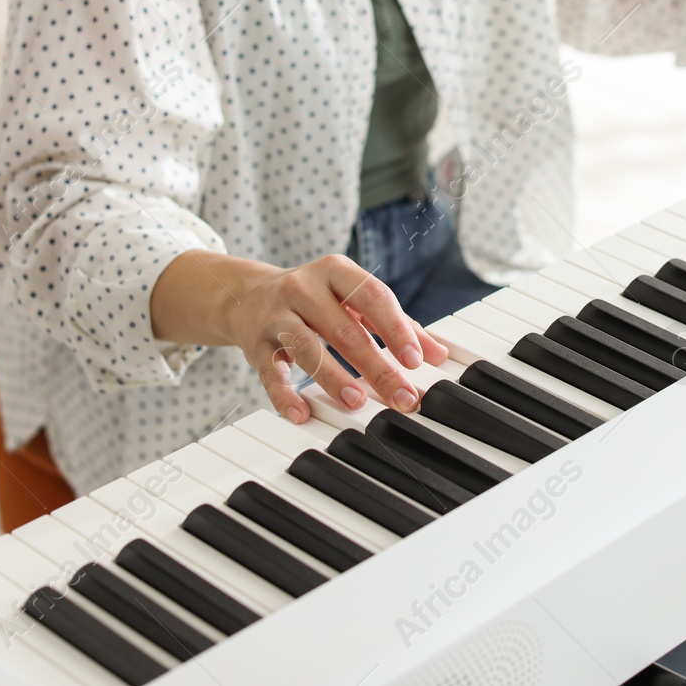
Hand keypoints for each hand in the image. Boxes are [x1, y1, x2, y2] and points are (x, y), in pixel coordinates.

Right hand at [152, 251, 448, 423]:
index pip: (372, 296)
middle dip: (376, 365)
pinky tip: (302, 413)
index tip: (416, 360)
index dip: (395, 328)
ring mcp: (277, 316)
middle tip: (401, 396)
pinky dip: (285, 394)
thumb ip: (397, 325)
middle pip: (344, 329)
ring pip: (306, 346)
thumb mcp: (354, 302)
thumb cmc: (317, 300)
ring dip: (332, 376)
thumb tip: (438, 354)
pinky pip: (270, 372)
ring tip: (355, 401)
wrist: (247, 296)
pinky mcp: (256, 345)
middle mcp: (304, 287)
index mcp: (336, 272)